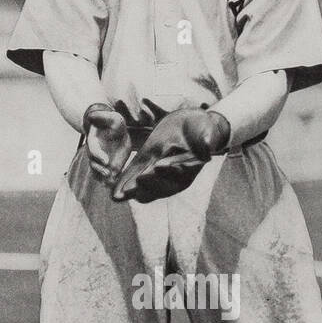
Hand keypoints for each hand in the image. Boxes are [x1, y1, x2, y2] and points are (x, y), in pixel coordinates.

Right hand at [83, 103, 131, 185]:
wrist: (116, 131)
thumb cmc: (112, 123)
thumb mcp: (110, 117)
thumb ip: (103, 117)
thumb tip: (92, 115)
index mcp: (94, 141)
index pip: (93, 149)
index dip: (98, 155)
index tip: (105, 161)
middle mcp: (96, 154)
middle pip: (94, 164)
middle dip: (100, 170)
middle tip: (108, 174)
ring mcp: (102, 161)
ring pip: (99, 172)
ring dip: (105, 178)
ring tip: (111, 183)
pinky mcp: (111, 166)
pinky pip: (110, 175)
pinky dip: (113, 181)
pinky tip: (118, 184)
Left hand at [112, 105, 230, 203]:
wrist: (193, 127)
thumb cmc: (203, 129)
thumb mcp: (207, 131)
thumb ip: (208, 140)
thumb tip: (208, 148)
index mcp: (189, 169)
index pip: (178, 172)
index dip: (169, 170)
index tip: (159, 167)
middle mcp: (173, 177)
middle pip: (160, 185)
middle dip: (147, 185)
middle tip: (134, 185)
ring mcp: (159, 174)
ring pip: (146, 186)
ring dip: (132, 190)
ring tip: (118, 195)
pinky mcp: (147, 166)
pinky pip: (135, 177)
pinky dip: (125, 184)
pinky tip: (113, 193)